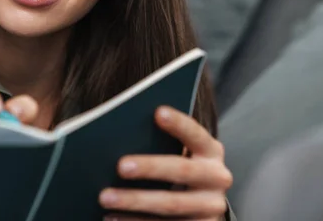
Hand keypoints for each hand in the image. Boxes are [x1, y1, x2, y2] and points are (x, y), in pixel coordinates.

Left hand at [99, 106, 232, 220]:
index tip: (158, 112)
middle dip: (150, 167)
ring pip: (170, 204)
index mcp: (210, 151)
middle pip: (182, 170)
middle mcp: (217, 177)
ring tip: (105, 197)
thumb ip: (158, 142)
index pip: (196, 134)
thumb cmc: (176, 169)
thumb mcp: (177, 153)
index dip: (179, 123)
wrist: (200, 205)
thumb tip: (119, 134)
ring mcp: (211, 207)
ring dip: (135, 200)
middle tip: (120, 166)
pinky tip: (112, 217)